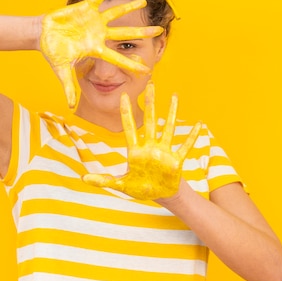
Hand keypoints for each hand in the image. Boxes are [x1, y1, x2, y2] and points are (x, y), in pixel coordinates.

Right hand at [40, 0, 163, 107]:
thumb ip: (68, 87)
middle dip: (142, 32)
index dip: (132, 64)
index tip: (148, 69)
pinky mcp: (86, 7)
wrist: (42, 35)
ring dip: (130, 7)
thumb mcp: (61, 71)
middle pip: (126, 34)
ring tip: (144, 2)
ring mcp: (95, 20)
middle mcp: (100, 34)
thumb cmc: (53, 52)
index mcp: (96, 49)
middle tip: (159, 30)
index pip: (118, 59)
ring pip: (117, 13)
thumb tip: (71, 107)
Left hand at [83, 83, 200, 200]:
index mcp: (135, 151)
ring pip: (168, 127)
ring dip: (172, 112)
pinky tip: (198, 124)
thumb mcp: (121, 185)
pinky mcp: (176, 160)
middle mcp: (150, 147)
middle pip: (150, 120)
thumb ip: (103, 180)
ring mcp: (164, 151)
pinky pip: (185, 146)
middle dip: (150, 102)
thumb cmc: (141, 188)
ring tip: (175, 95)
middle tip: (150, 84)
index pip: (129, 127)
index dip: (126, 111)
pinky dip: (191, 136)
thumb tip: (83, 178)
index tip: (124, 94)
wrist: (160, 196)